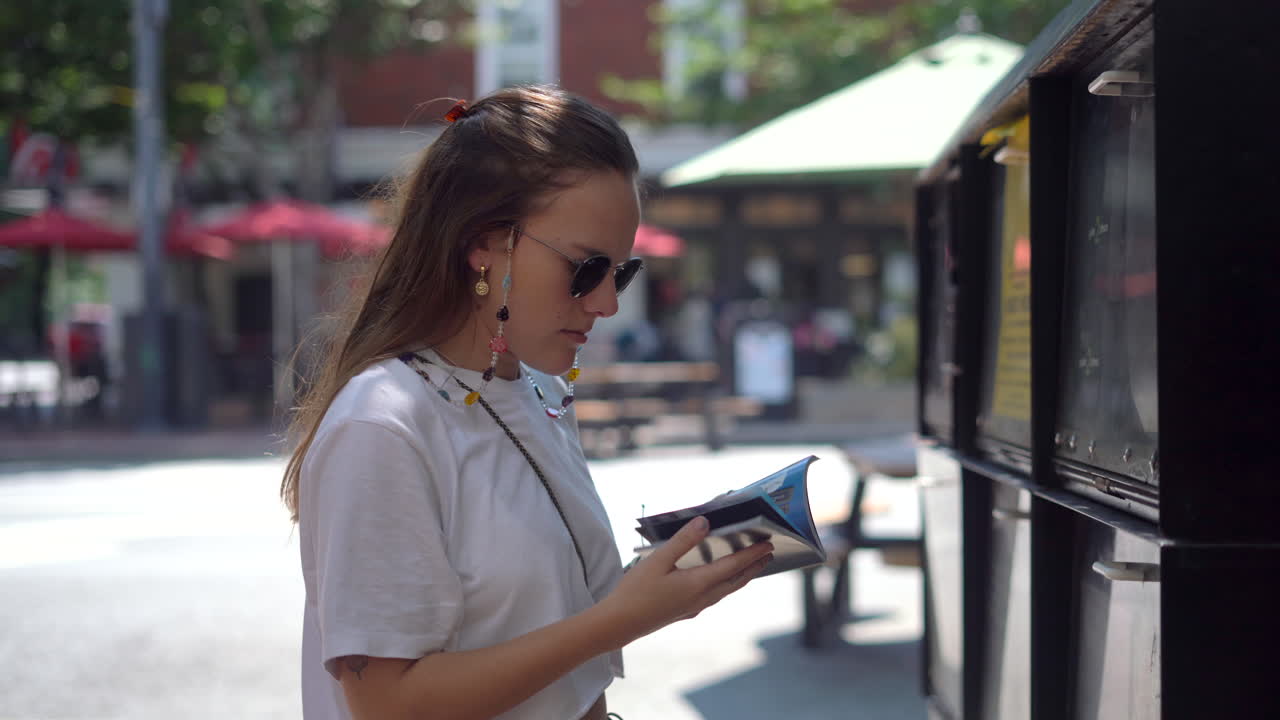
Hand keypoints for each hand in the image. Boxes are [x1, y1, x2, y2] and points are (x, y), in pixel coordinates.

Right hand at [602, 516, 772, 643]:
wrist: (619, 624)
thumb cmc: (635, 591)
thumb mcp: (658, 561)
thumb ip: (683, 541)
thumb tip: (705, 523)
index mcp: (698, 584)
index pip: (733, 566)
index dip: (751, 555)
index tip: (767, 544)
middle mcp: (701, 598)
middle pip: (735, 581)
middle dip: (753, 566)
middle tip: (768, 553)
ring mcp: (694, 607)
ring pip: (726, 590)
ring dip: (741, 577)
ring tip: (750, 566)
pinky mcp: (685, 611)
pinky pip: (715, 596)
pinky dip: (725, 585)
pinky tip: (719, 582)